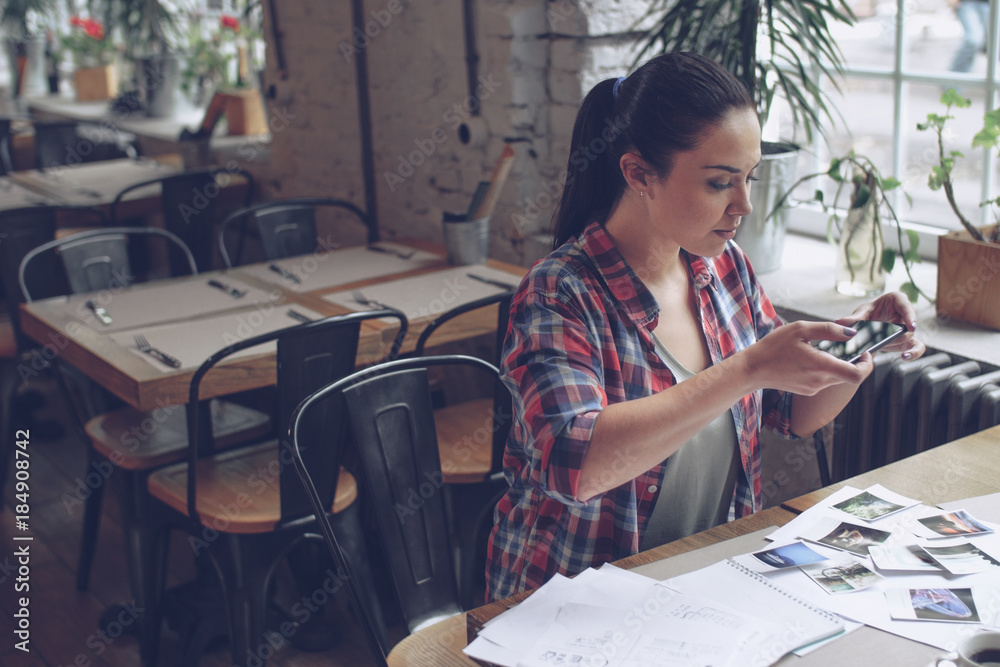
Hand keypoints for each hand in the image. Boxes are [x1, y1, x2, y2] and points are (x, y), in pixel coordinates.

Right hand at [744, 320, 869, 395]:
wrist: (752, 369)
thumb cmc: (773, 347)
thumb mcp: (800, 329)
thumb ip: (829, 330)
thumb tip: (851, 333)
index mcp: (821, 366)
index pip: (857, 374)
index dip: (868, 364)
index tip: (865, 352)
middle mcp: (820, 381)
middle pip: (849, 376)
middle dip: (853, 361)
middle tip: (847, 346)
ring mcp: (813, 388)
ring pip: (837, 378)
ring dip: (838, 365)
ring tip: (824, 350)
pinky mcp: (807, 391)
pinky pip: (824, 381)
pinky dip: (825, 370)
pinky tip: (811, 359)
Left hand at [835, 291, 925, 359]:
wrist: (869, 324)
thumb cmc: (868, 313)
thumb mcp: (861, 313)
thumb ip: (853, 318)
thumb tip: (839, 322)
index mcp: (897, 301)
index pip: (906, 306)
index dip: (910, 316)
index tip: (911, 326)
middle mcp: (906, 314)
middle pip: (907, 326)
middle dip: (897, 335)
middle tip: (885, 341)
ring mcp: (908, 329)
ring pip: (912, 337)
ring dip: (902, 345)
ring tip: (902, 354)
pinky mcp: (907, 341)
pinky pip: (917, 347)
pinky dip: (913, 353)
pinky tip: (905, 357)